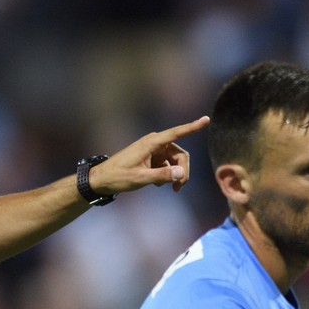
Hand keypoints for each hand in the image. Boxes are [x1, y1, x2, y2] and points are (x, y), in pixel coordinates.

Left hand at [89, 116, 206, 195]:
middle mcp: (155, 143)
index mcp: (152, 142)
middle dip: (183, 170)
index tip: (206, 119)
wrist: (102, 179)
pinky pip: (168, 165)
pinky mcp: (152, 158)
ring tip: (173, 189)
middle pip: (180, 154)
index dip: (193, 127)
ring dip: (177, 174)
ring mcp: (154, 150)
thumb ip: (162, 175)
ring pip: (176, 161)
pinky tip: (160, 185)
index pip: (177, 133)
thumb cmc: (118, 176)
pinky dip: (168, 174)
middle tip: (180, 187)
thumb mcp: (141, 178)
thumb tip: (181, 173)